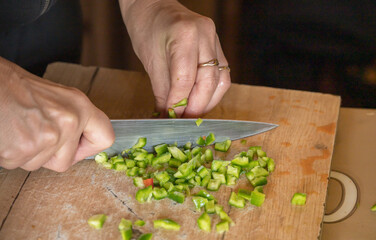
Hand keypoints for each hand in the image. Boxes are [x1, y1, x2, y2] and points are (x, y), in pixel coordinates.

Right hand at [0, 57, 114, 171]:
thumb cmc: (17, 88)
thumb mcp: (58, 97)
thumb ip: (74, 120)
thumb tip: (82, 143)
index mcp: (81, 107)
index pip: (106, 138)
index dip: (89, 148)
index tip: (78, 146)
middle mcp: (69, 122)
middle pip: (66, 161)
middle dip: (48, 155)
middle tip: (33, 132)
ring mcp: (48, 137)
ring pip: (39, 164)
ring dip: (26, 153)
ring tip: (18, 128)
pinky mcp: (23, 149)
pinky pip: (18, 163)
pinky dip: (9, 154)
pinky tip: (8, 133)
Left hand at [120, 0, 230, 116]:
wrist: (154, 8)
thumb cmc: (147, 30)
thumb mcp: (150, 62)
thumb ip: (163, 91)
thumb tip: (168, 117)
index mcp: (185, 34)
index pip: (186, 78)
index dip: (179, 103)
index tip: (171, 118)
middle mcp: (206, 34)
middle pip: (209, 81)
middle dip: (197, 107)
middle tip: (184, 121)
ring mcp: (215, 39)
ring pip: (221, 81)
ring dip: (207, 102)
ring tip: (191, 114)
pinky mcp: (219, 46)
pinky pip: (221, 75)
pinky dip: (211, 92)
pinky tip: (199, 101)